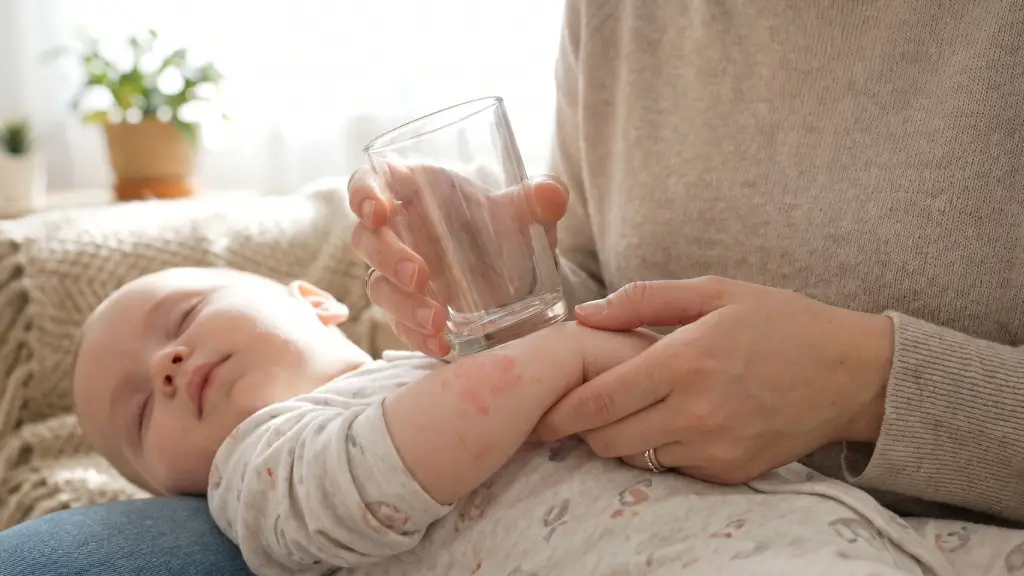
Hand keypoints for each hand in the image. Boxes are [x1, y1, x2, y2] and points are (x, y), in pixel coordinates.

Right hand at [348, 165, 568, 356]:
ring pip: (378, 286)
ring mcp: (397, 274)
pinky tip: (441, 345)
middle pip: (366, 239)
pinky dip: (416, 336)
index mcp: (417, 193)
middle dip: (387, 258)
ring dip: (402, 304)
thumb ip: (540, 199)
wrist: (518, 278)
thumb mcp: (528, 214)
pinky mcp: (406, 311)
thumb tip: (552, 193)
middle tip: (421, 277)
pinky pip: (398, 325)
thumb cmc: (507, 230)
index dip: (365, 194)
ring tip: (438, 320)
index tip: (378, 213)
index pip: (370, 183)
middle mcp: (399, 232)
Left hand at [532, 277, 893, 483]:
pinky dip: (659, 450)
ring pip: (636, 458)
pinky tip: (671, 422)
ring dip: (620, 438)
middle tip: (579, 410)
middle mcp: (695, 413)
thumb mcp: (715, 291)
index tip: (539, 412)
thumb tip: (584, 313)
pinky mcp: (730, 473)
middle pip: (606, 440)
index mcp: (684, 362)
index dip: (559, 412)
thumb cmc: (781, 322)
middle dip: (582, 428)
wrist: (851, 373)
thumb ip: (644, 299)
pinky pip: (672, 468)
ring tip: (629, 410)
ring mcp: (714, 449)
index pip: (598, 400)